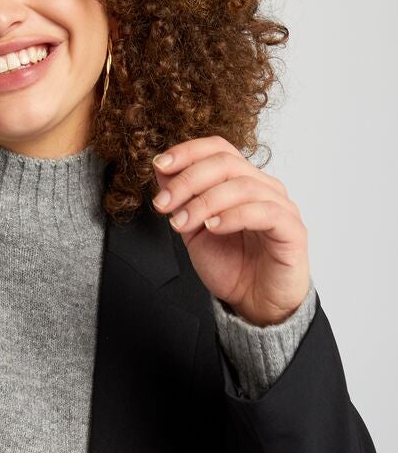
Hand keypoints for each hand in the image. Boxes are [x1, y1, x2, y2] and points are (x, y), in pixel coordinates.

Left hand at [151, 136, 310, 326]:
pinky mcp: (292, 230)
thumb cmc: (231, 266)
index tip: (160, 165)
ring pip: (243, 186)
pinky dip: (233, 216)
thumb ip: (181, 200)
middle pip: (226, 163)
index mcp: (242, 181)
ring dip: (204, 202)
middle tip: (163, 204)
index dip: (188, 152)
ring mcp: (281, 207)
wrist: (256, 304)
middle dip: (188, 181)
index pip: (218, 149)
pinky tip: (213, 227)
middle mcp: (264, 188)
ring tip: (181, 223)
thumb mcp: (194, 230)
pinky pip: (265, 212)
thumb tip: (162, 169)